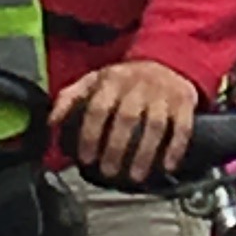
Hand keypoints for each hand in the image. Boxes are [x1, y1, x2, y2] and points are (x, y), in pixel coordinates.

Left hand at [53, 57, 198, 187]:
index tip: (86, 158)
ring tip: (135, 176)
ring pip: (155, 125)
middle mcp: (138, 85)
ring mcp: (163, 93)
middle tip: (109, 171)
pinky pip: (182, 126)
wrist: (167, 60)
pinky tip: (167, 165)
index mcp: (112, 80)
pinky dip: (176, 147)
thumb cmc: (125, 78)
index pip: (98, 108)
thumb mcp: (94, 80)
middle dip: (116, 148)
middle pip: (127, 118)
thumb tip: (51, 121)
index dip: (90, 134)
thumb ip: (70, 98)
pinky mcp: (184, 101)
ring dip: (145, 153)